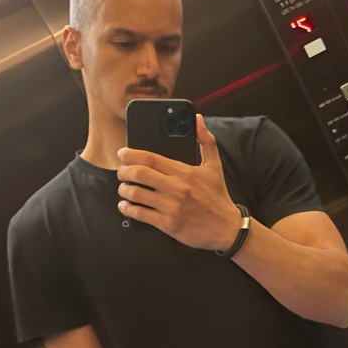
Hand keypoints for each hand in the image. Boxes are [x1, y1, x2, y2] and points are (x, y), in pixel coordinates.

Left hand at [117, 116, 242, 250]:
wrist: (226, 228)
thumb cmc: (218, 196)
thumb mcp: (215, 166)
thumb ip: (206, 140)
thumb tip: (197, 119)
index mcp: (184, 171)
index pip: (150, 158)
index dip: (131, 154)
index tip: (122, 153)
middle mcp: (176, 188)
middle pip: (139, 173)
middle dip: (123, 171)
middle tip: (121, 171)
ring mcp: (171, 207)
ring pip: (136, 194)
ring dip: (124, 190)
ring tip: (123, 188)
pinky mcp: (168, 224)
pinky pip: (141, 214)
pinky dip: (128, 209)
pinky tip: (125, 206)